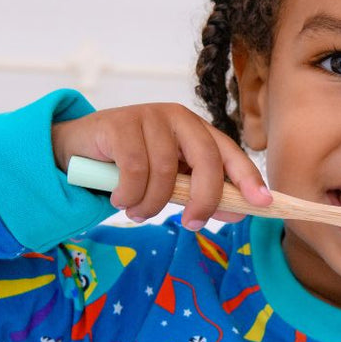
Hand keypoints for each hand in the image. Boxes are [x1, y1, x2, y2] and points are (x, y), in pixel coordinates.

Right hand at [51, 103, 270, 229]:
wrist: (77, 149)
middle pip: (206, 161)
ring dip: (152, 204)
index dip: (249, 178)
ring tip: (137, 212)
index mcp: (197, 131)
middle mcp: (179, 118)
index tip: (263, 202)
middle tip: (192, 224)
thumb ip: (197, 193)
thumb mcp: (169, 181)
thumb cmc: (130, 166)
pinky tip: (119, 198)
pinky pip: (135, 169)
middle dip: (204, 199)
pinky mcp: (121, 123)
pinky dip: (129, 194)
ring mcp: (150, 116)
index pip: (231, 153)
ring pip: (166, 172)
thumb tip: (235, 213)